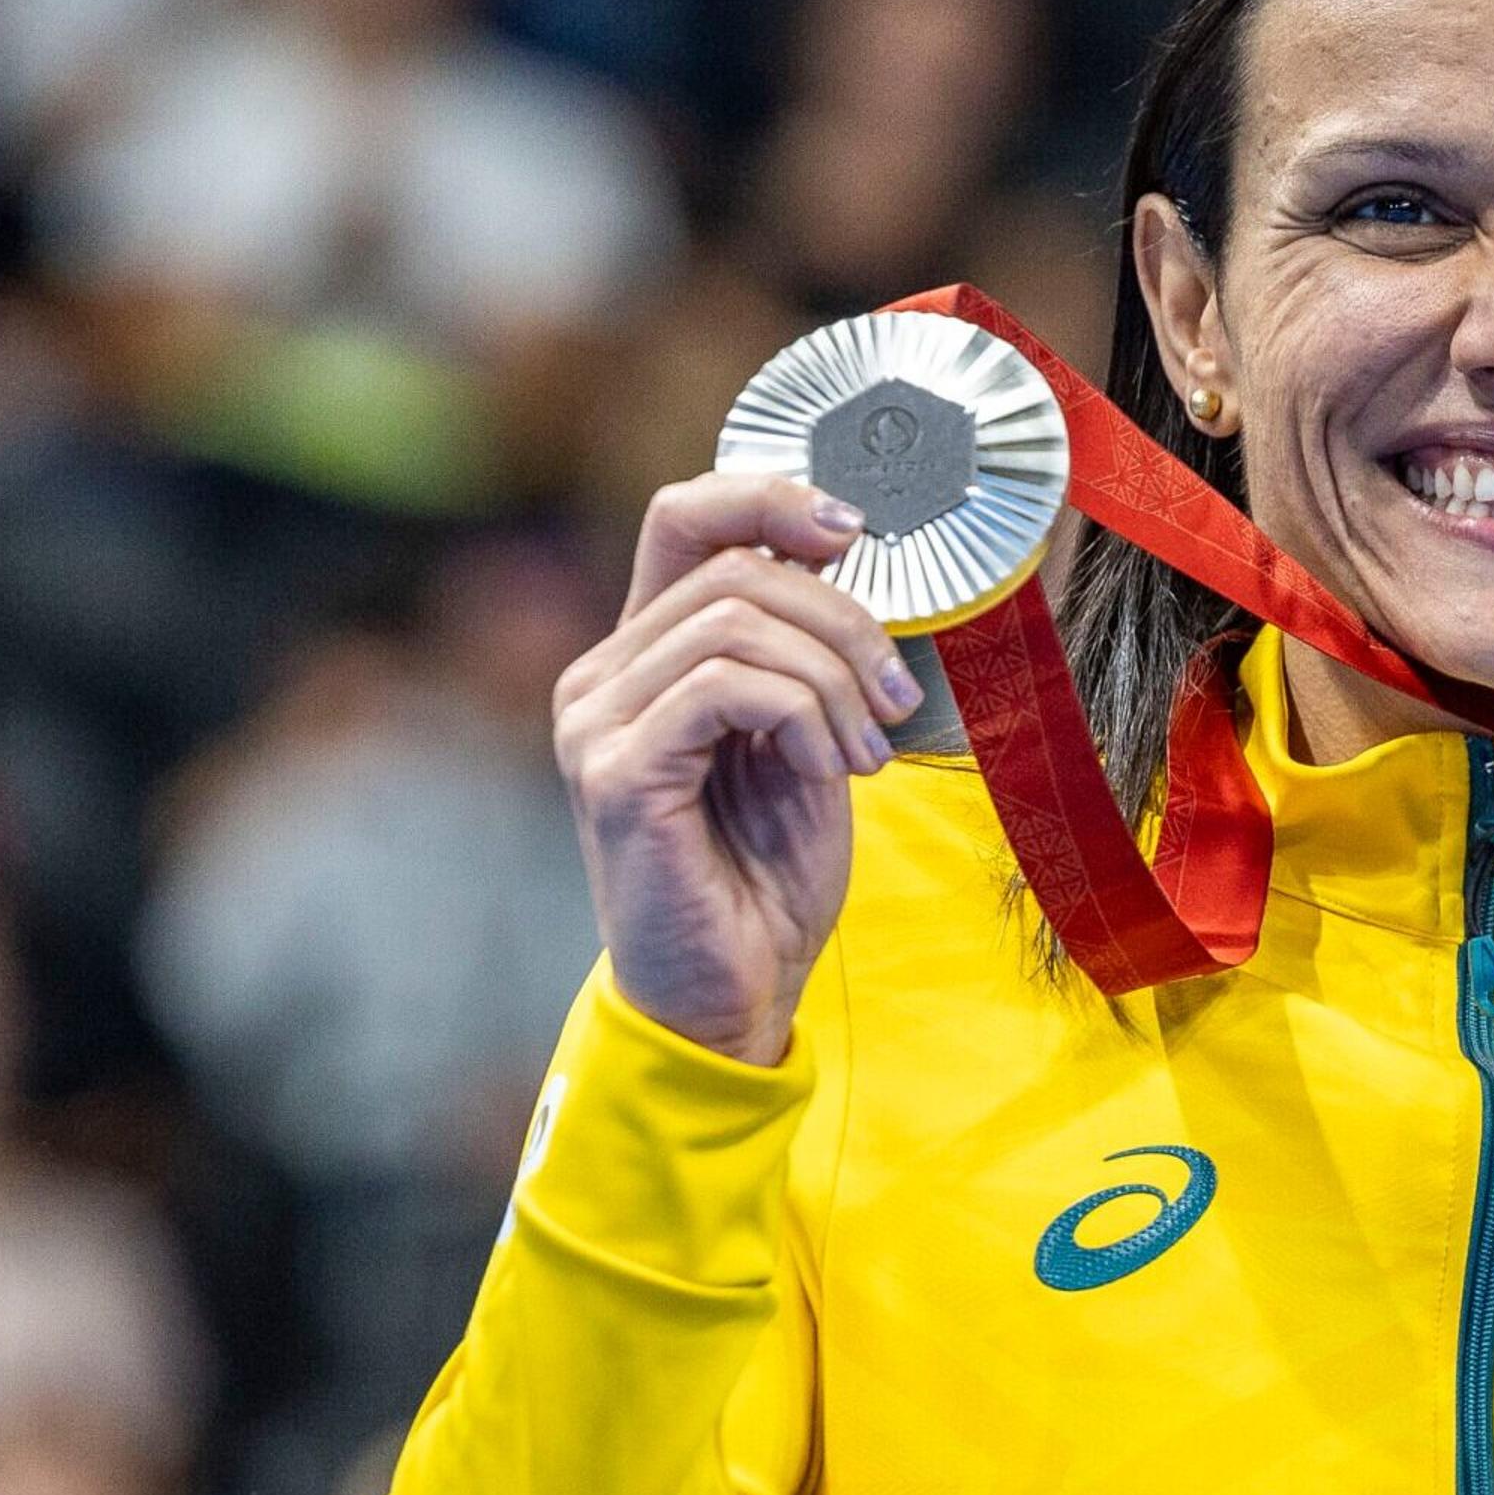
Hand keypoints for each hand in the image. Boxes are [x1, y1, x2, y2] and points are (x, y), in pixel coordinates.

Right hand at [554, 475, 918, 1063]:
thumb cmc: (764, 880)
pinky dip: (802, 719)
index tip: (854, 529)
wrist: (732, 997)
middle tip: (896, 697)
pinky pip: (726, 688)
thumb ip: (798, 658)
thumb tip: (837, 557)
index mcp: (643, 659)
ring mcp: (597, 723)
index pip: (683, 519)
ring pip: (736, 622)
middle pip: (734, 568)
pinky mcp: (617, 772)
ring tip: (863, 753)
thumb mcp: (801, 744)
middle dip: (843, 621)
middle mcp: (603, 678)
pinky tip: (828, 774)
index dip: (768, 497)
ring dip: (832, 679)